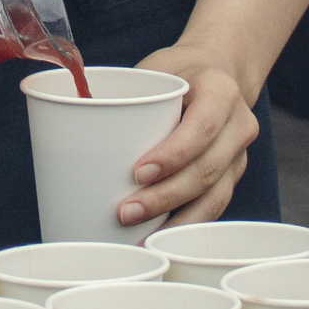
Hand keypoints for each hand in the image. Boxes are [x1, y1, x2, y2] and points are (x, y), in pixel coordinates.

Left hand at [117, 43, 258, 225]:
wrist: (216, 71)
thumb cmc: (176, 73)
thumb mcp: (155, 69)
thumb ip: (127, 96)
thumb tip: (69, 116)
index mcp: (221, 91)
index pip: (202, 127)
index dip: (173, 154)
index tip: (137, 172)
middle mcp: (239, 124)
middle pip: (207, 169)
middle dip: (165, 196)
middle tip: (125, 212)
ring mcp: (240, 155)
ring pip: (215, 196)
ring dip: (176, 221)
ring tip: (139, 236)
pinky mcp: (232, 176)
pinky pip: (214, 207)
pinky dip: (187, 225)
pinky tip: (162, 238)